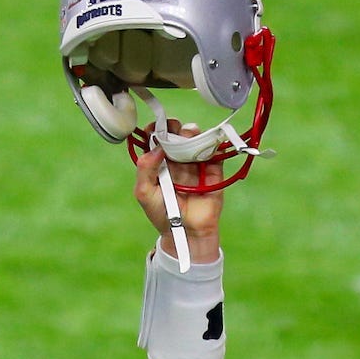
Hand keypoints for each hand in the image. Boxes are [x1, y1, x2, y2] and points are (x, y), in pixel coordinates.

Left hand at [134, 120, 223, 260]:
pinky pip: (214, 149)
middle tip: (173, 131)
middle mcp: (176, 159)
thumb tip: (155, 148)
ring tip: (188, 138)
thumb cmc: (162, 214)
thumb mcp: (145, 193)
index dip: (155, 129)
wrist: (187, 232)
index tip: (155, 128)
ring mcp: (194, 162)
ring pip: (194, 137)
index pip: (156, 139)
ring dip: (191, 132)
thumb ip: (145, 170)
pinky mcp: (213, 168)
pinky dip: (210, 143)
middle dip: (174, 126)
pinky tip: (204, 146)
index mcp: (158, 163)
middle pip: (175, 133)